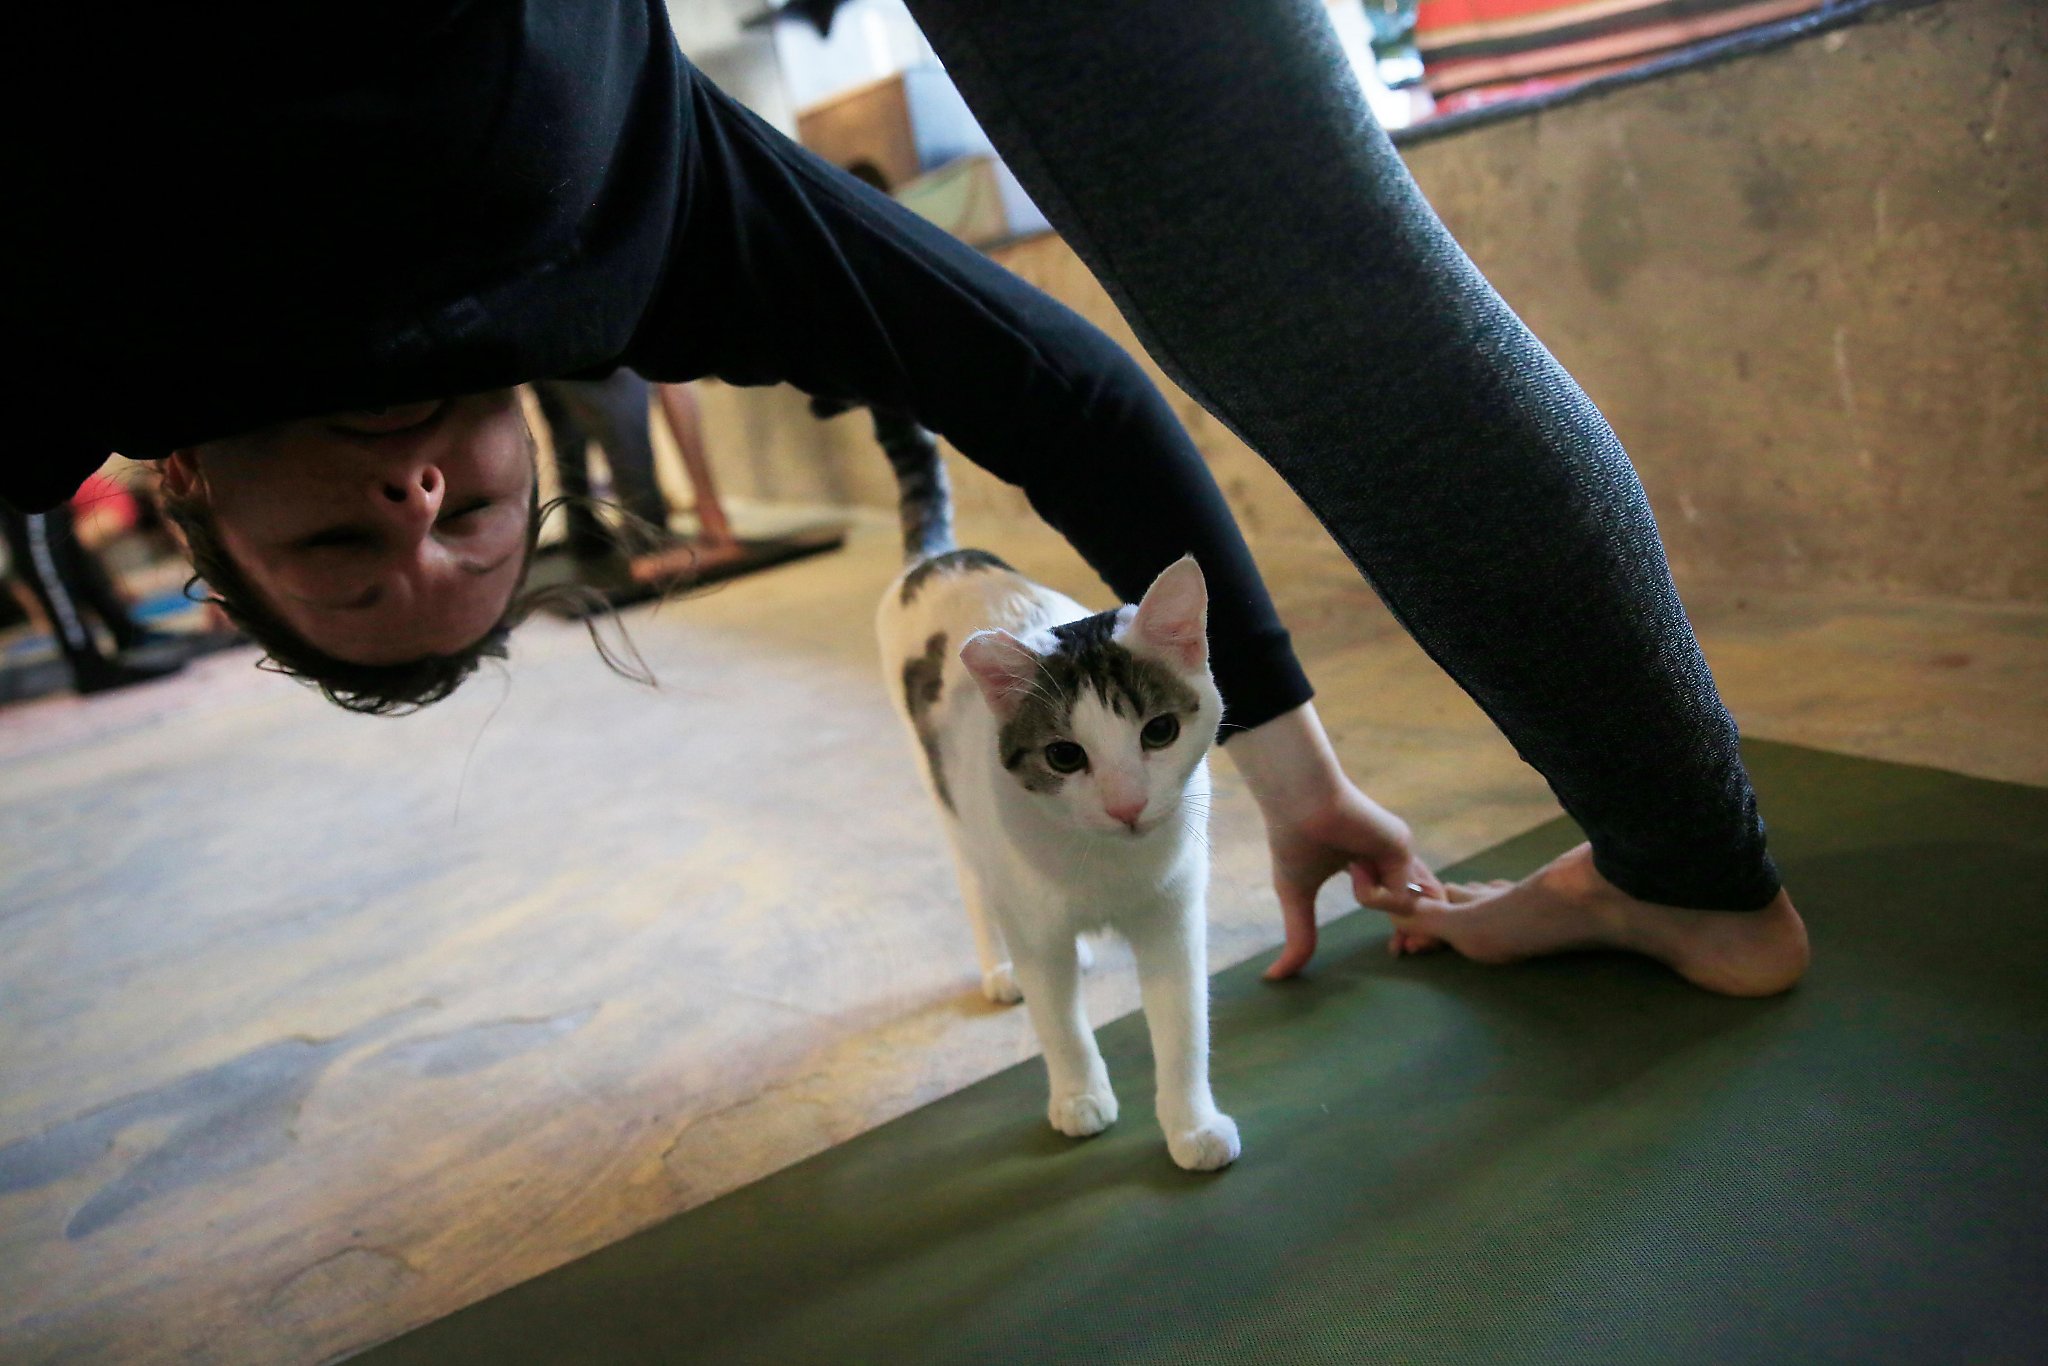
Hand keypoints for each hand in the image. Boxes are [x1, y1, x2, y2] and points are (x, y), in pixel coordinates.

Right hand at [1225, 702, 1443, 978]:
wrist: (1298, 805)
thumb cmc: (1293, 842)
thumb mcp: (1296, 897)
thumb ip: (1299, 936)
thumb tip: (1274, 977)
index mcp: (1372, 863)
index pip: (1402, 901)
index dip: (1403, 928)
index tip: (1394, 951)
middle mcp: (1391, 856)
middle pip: (1424, 903)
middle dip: (1418, 933)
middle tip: (1399, 951)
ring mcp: (1399, 851)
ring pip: (1415, 903)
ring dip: (1393, 915)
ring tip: (1370, 904)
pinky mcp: (1402, 846)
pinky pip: (1399, 893)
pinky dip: (1372, 894)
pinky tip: (1352, 868)